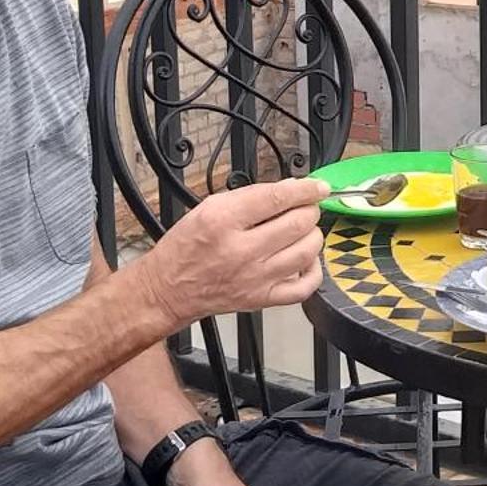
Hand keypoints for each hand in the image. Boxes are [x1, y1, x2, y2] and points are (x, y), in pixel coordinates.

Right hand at [140, 177, 330, 330]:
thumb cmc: (186, 247)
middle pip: (298, 223)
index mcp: (223, 221)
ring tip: (302, 230)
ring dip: (312, 235)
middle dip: (309, 210)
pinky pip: (305, 287)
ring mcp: (255, 278)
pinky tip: (305, 260)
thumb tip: (289, 189)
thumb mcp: (208, 207)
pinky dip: (313, 270)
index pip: (277, 198)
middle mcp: (241, 250)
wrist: (168, 289)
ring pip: (307, 251)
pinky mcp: (262, 299)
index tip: (318, 186)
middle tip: (305, 208)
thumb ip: (250, 196)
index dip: (305, 189)